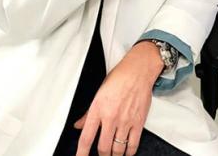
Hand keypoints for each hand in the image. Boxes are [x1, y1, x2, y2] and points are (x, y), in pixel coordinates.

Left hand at [75, 41, 164, 155]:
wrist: (138, 71)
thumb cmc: (119, 78)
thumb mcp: (98, 94)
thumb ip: (88, 113)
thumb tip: (79, 126)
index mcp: (97, 110)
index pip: (86, 138)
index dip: (81, 153)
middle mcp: (111, 117)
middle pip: (103, 148)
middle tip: (101, 155)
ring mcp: (125, 121)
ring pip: (118, 149)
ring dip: (115, 155)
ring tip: (113, 154)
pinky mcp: (139, 122)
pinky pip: (133, 144)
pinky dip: (129, 152)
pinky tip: (126, 153)